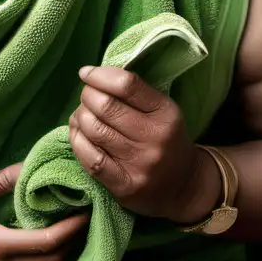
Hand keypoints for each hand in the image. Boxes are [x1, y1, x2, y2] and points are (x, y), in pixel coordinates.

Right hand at [0, 163, 87, 260]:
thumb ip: (0, 181)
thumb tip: (30, 166)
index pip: (46, 242)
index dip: (72, 227)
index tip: (87, 209)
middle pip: (53, 259)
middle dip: (75, 238)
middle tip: (88, 212)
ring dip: (64, 248)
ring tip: (75, 220)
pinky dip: (49, 254)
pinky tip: (54, 233)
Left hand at [68, 66, 219, 222]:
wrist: (184, 186)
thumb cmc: (165, 140)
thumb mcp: (161, 111)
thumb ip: (132, 93)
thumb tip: (91, 76)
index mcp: (165, 113)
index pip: (127, 85)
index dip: (99, 75)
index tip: (86, 73)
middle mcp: (154, 137)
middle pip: (105, 106)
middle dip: (87, 96)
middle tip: (87, 98)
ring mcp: (139, 163)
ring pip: (93, 129)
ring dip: (79, 117)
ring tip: (82, 116)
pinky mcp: (125, 185)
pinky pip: (89, 157)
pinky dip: (77, 140)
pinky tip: (79, 134)